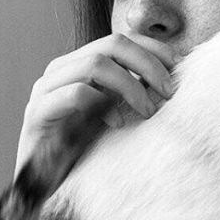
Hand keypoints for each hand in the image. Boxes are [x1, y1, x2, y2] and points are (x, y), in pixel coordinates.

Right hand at [14, 33, 177, 193]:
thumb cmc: (89, 144)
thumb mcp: (120, 110)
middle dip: (148, 64)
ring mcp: (48, 87)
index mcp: (83, 61)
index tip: (180, 68)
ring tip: (148, 112)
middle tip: (168, 91)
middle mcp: (64, 67)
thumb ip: (138, 89)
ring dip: (130, 86)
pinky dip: (103, 105)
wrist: (48, 180)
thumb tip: (176, 76)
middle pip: (113, 43)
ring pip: (95, 64)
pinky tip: (118, 124)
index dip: (155, 48)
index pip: (124, 39)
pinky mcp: (38, 112)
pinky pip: (74, 94)